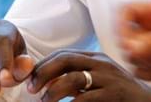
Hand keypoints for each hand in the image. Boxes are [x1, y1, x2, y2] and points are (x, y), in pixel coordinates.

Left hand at [27, 50, 150, 101]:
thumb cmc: (120, 95)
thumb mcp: (100, 81)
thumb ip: (79, 79)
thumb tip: (49, 84)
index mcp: (96, 58)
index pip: (64, 54)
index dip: (44, 64)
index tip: (30, 79)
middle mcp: (101, 64)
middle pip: (65, 60)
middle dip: (44, 72)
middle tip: (31, 88)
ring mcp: (108, 79)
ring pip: (72, 79)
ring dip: (53, 91)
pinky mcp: (114, 95)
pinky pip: (85, 99)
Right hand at [117, 2, 150, 86]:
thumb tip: (132, 49)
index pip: (126, 11)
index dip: (121, 25)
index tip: (126, 42)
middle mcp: (150, 29)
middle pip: (125, 38)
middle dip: (140, 51)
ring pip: (131, 56)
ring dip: (147, 63)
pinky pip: (138, 70)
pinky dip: (150, 74)